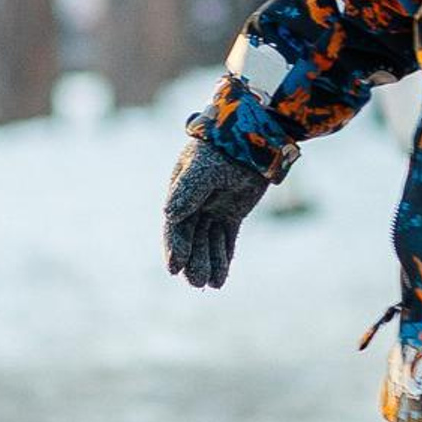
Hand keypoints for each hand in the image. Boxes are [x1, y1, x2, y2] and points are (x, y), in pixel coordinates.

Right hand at [163, 137, 270, 288]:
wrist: (254, 137)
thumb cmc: (224, 148)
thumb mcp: (205, 169)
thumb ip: (189, 191)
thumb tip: (167, 215)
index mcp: (181, 191)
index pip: (176, 225)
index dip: (174, 246)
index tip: (174, 268)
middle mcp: (194, 203)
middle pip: (191, 237)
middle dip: (193, 260)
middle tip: (196, 282)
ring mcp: (214, 208)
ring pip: (208, 241)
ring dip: (209, 262)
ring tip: (212, 285)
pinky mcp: (232, 213)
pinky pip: (226, 238)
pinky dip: (224, 256)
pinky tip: (221, 276)